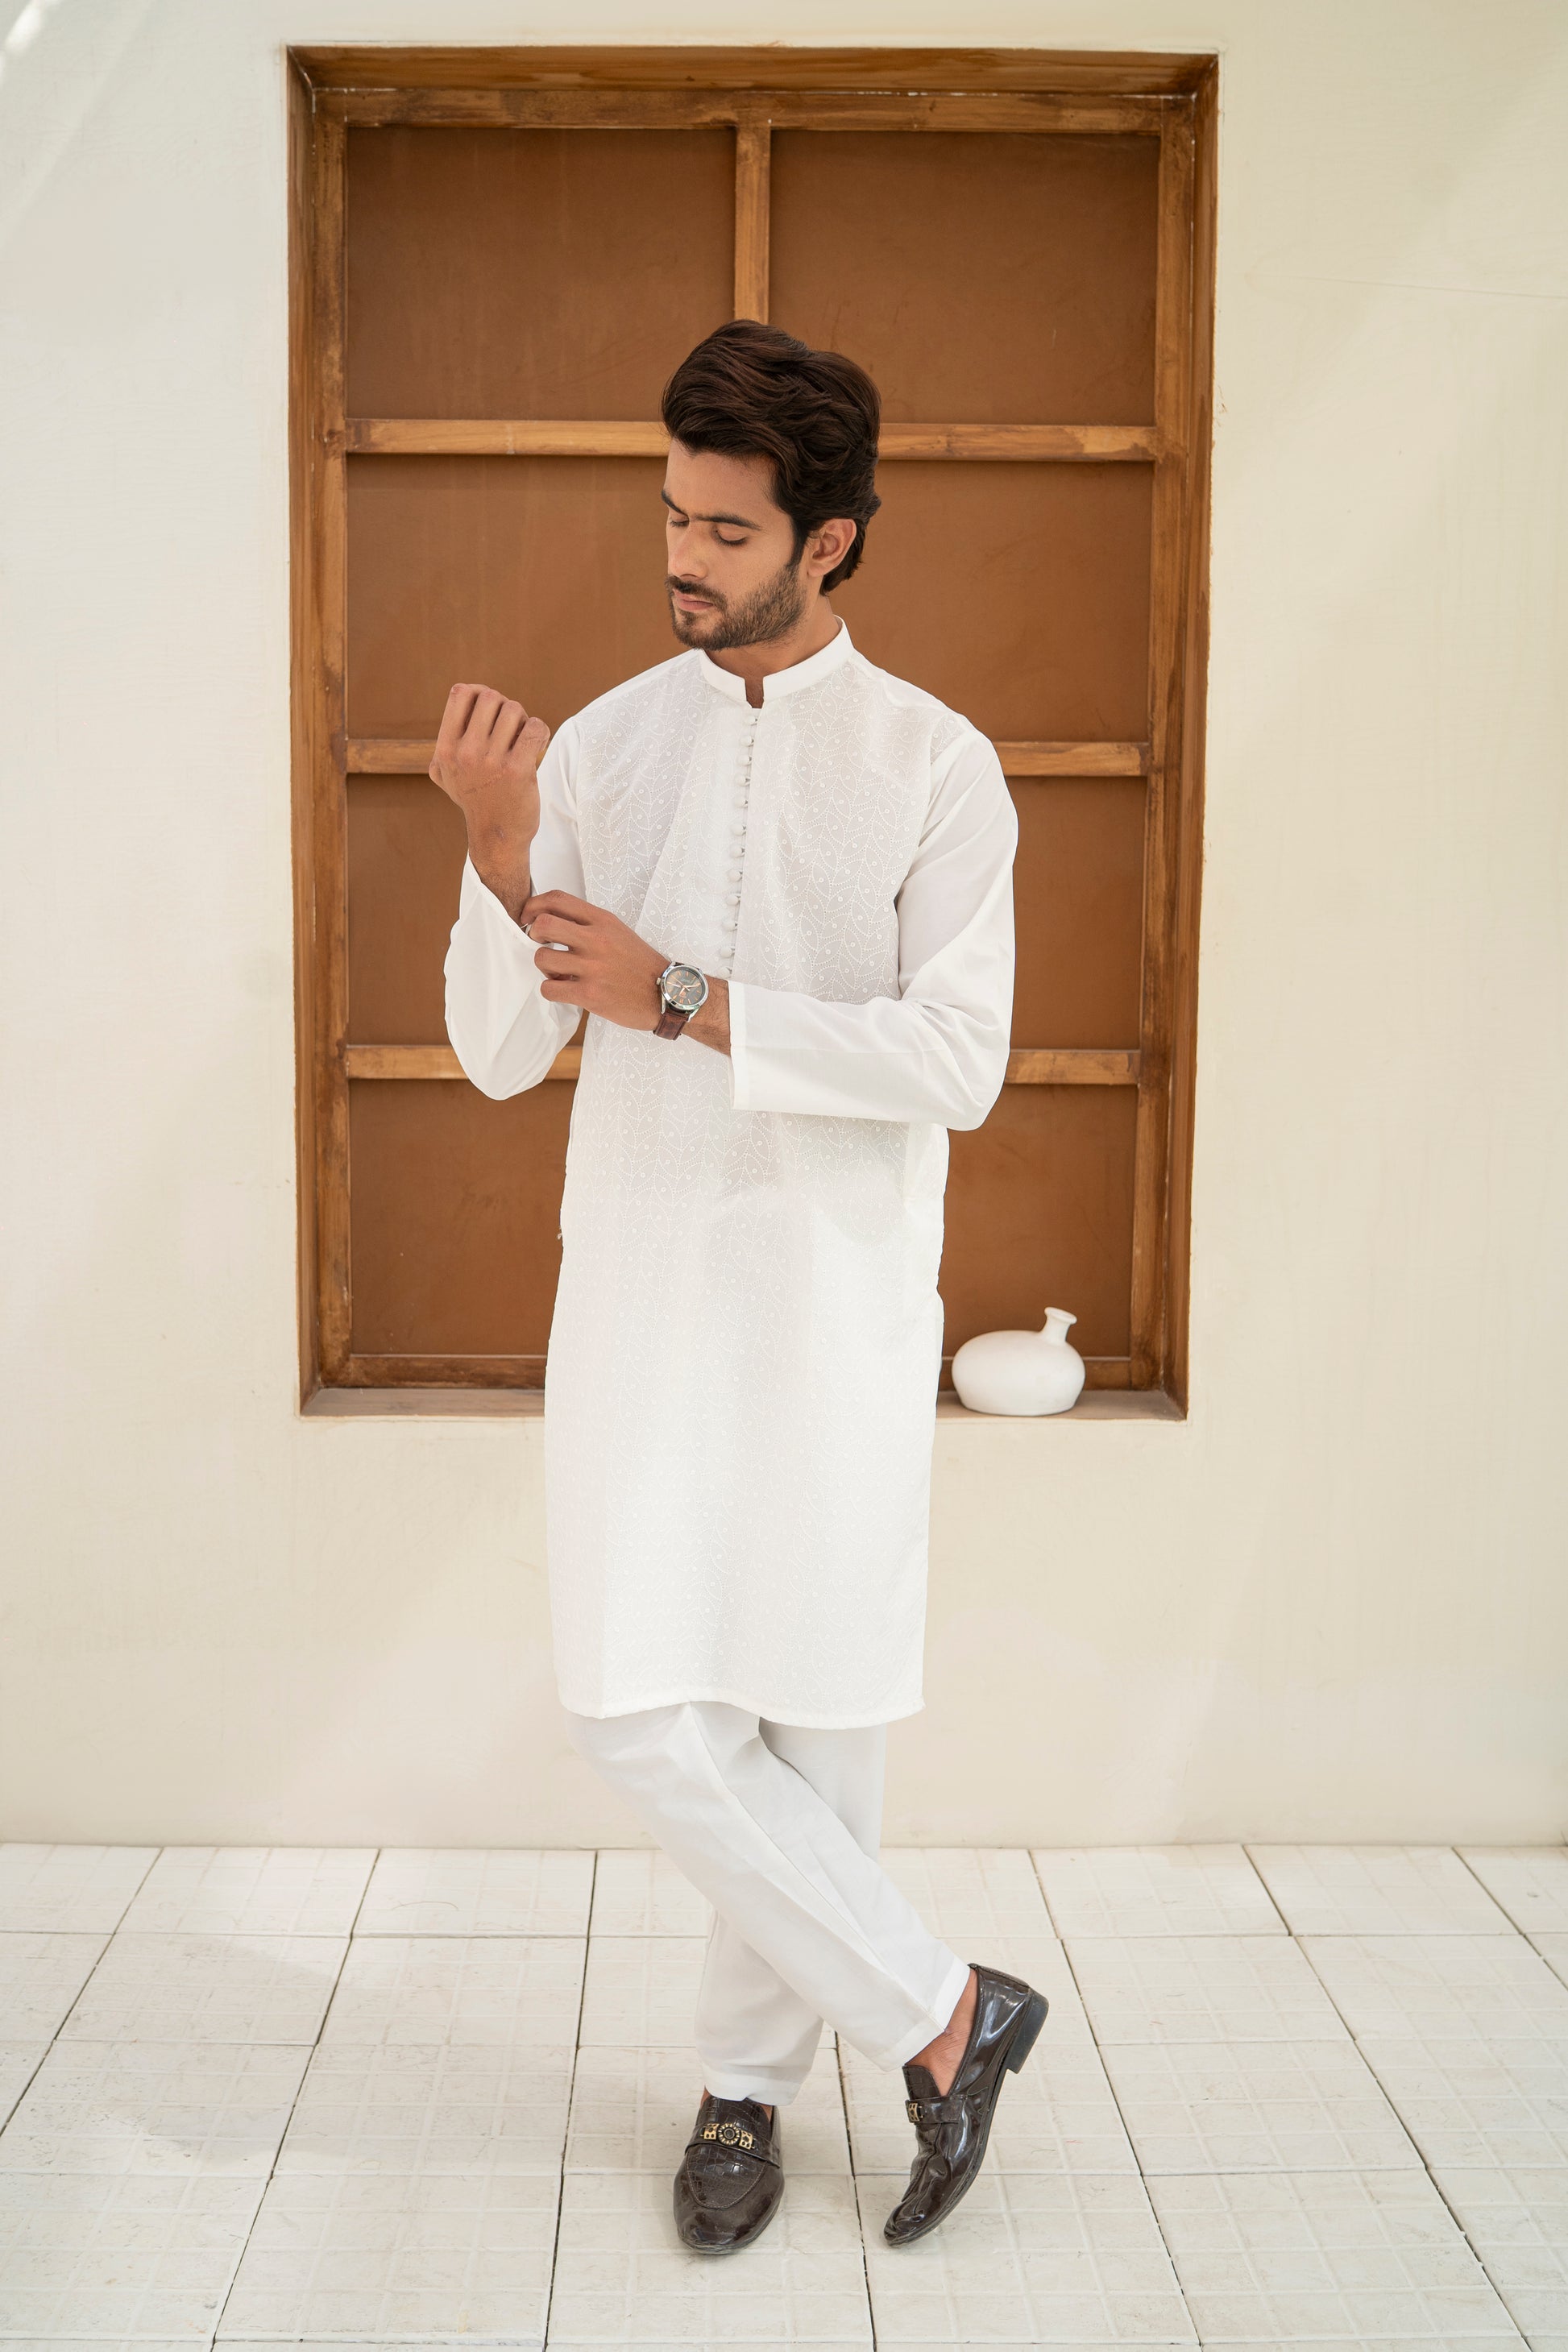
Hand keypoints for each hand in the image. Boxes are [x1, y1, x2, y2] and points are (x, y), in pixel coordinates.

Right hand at [430, 683, 549, 918]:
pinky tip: (536, 746)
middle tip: (511, 728)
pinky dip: (540, 731)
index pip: (461, 694)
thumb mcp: (446, 773)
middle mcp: (464, 753)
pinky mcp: (517, 771)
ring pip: (515, 710)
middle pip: (491, 697)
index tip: (490, 710)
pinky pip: (536, 729)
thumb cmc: (476, 799)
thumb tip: (460, 693)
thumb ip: (447, 738)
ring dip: (524, 720)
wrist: (496, 837)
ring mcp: (490, 762)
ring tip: (523, 739)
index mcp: (445, 750)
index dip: (480, 693)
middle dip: (505, 707)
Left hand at [521, 891, 669, 1031]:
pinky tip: (566, 990)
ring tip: (559, 973)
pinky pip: (549, 988)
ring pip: (542, 958)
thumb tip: (550, 923)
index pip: (557, 899)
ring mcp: (592, 967)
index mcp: (603, 920)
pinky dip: (552, 990)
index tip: (528, 917)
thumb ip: (588, 924)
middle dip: (533, 935)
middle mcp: (596, 940)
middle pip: (543, 924)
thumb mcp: (618, 932)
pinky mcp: (589, 994)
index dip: (533, 906)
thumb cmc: (639, 964)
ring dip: (545, 967)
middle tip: (542, 945)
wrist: (667, 994)